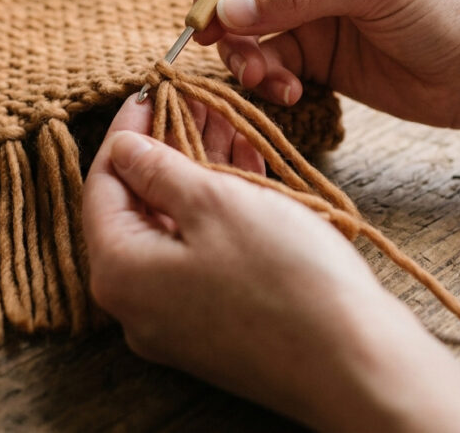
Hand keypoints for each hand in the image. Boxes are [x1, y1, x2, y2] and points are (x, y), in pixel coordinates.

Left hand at [82, 97, 459, 430]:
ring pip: (172, 230)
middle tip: (200, 106)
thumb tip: (122, 147)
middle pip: (137, 208)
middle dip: (169, 150)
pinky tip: (247, 176)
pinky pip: (199, 257)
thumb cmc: (284, 279)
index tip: (152, 94)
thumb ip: (158, 169)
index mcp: (118, 273)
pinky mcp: (212, 328)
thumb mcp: (214, 204)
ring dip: (198, 178)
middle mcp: (134, 305)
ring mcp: (173, 321)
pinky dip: (217, 215)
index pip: (101, 185)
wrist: (358, 365)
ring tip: (231, 130)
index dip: (126, 134)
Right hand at [196, 0, 459, 129]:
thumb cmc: (445, 7)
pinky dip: (263, 75)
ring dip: (238, 47)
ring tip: (257, 75)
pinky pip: (261, 57)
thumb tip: (226, 10)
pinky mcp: (305, 50)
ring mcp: (303, 3)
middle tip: (210, 30)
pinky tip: (287, 91)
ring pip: (239, 15)